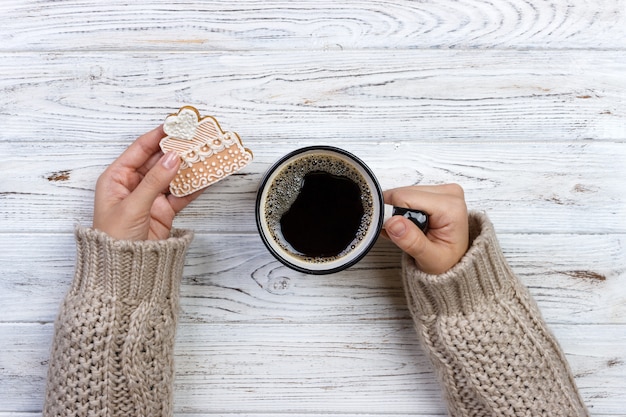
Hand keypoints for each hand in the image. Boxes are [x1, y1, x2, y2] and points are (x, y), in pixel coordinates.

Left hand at [93, 126, 201, 240]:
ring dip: (187, 166)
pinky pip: (181, 194)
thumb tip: (172, 158)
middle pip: (158, 160)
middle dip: (176, 149)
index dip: (157, 137)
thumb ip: (155, 181)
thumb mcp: (133, 206)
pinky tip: (205, 177)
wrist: (125, 270)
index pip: (139, 150)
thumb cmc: (114, 240)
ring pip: (172, 175)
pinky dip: (194, 186)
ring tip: (204, 154)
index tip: (174, 126)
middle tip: (194, 138)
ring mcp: (150, 197)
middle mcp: (133, 185)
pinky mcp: (164, 210)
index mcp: (116, 178)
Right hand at [382, 184, 468, 274]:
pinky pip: (407, 195)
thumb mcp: (430, 259)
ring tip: (407, 231)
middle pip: (402, 193)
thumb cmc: (447, 261)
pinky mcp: (434, 192)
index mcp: (450, 207)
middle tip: (402, 234)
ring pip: (402, 193)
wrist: (455, 262)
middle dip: (395, 214)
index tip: (393, 231)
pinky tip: (409, 224)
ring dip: (398, 213)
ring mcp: (442, 191)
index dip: (392, 214)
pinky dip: (402, 210)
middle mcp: (448, 194)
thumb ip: (411, 241)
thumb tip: (393, 222)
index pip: (405, 198)